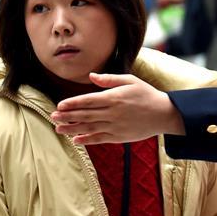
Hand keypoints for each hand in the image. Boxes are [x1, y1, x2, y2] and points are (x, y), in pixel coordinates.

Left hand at [52, 73, 184, 144]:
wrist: (164, 114)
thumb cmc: (146, 94)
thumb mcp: (130, 80)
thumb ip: (109, 79)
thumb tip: (92, 76)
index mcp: (114, 97)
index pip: (88, 100)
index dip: (72, 103)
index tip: (60, 105)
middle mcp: (112, 113)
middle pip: (85, 115)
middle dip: (67, 116)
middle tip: (53, 116)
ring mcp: (115, 126)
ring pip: (89, 128)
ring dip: (72, 129)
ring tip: (58, 129)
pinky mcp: (119, 137)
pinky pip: (99, 139)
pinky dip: (87, 139)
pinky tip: (76, 139)